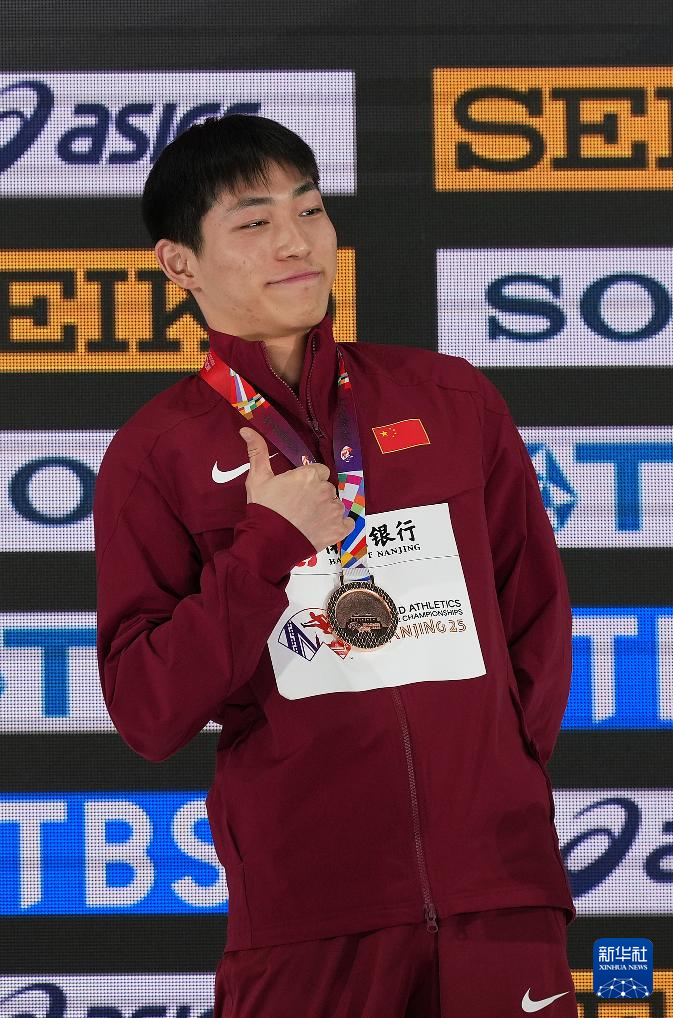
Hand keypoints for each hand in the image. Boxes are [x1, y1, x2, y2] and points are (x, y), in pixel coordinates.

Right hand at [240, 428, 354, 551]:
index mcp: (311, 474)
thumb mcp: (258, 478)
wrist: (268, 542)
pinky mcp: (339, 530)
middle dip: (316, 495)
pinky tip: (323, 529)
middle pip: (327, 488)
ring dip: (326, 511)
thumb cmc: (263, 509)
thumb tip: (246, 429)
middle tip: (299, 507)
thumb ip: (257, 451)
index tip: (297, 491)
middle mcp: (327, 489)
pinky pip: (347, 524)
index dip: (308, 481)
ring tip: (308, 521)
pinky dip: (338, 526)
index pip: (319, 471)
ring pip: (335, 505)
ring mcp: (335, 511)